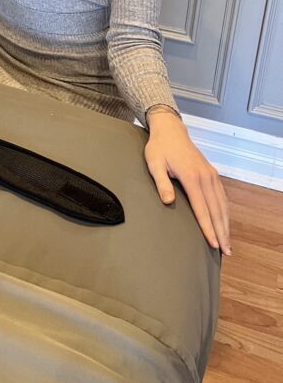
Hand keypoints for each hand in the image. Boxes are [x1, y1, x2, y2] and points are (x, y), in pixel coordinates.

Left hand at [144, 109, 230, 255]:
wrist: (170, 131)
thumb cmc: (159, 148)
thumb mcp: (154, 163)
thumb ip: (161, 183)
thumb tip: (168, 201)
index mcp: (191, 176)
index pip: (202, 208)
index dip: (208, 228)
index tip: (213, 244)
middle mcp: (205, 177)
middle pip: (216, 210)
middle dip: (221, 232)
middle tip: (225, 251)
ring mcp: (211, 175)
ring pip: (222, 204)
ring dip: (225, 224)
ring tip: (227, 243)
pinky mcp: (212, 174)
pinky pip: (221, 196)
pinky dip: (225, 212)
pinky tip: (225, 223)